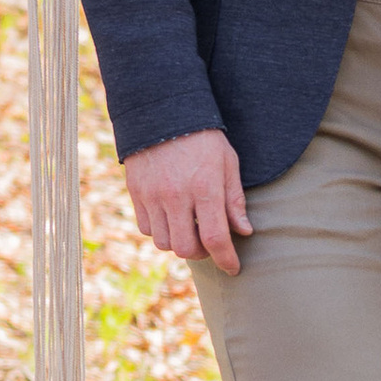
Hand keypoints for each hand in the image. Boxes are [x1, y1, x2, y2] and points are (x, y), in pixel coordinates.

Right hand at [123, 127, 250, 272]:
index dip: (226, 259)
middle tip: (209, 243)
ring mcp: (153, 195)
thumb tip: (244, 231)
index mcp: (205, 187)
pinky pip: (146, 228)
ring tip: (189, 227)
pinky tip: (170, 217)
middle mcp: (177, 196)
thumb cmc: (204, 138)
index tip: (233, 268)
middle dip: (201, 253)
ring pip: (163, 242)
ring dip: (179, 241)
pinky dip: (159, 229)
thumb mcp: (228, 163)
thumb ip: (234, 199)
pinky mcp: (136, 192)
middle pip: (186, 248)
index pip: (216, 238)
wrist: (164, 112)